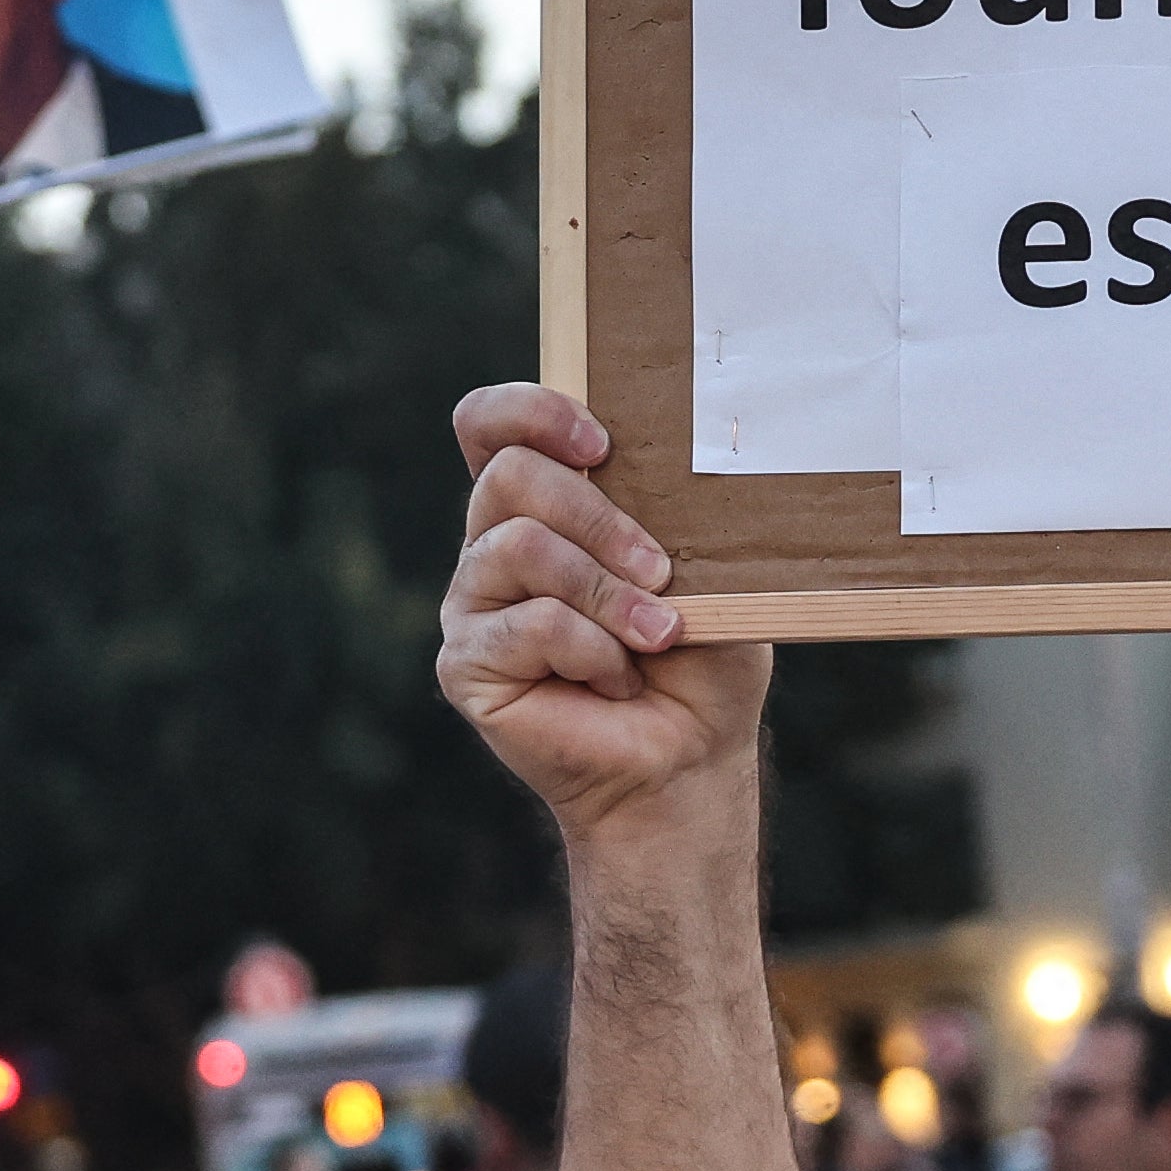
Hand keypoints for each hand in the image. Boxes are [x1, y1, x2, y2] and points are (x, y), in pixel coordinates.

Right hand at [437, 383, 762, 836]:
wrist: (690, 758)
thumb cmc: (700, 658)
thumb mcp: (704, 566)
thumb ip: (670, 508)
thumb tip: (667, 462)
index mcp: (542, 505)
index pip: (492, 424)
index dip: (532, 411)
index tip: (602, 444)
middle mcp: (494, 545)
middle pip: (509, 474)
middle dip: (597, 515)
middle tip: (659, 570)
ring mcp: (473, 604)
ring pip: (519, 546)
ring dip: (606, 591)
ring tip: (657, 634)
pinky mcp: (466, 664)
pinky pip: (529, 624)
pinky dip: (592, 650)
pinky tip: (616, 680)